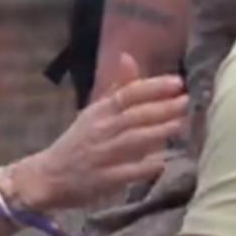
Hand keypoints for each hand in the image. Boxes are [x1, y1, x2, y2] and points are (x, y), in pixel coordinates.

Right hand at [11, 54, 185, 210]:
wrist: (49, 176)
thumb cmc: (78, 142)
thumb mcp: (93, 112)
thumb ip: (116, 88)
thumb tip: (128, 57)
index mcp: (99, 112)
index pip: (127, 94)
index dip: (152, 87)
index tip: (177, 82)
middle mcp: (101, 130)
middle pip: (134, 115)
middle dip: (161, 107)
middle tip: (186, 101)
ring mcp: (102, 155)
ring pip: (133, 140)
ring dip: (158, 132)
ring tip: (180, 124)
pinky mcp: (104, 179)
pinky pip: (128, 171)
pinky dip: (145, 166)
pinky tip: (163, 161)